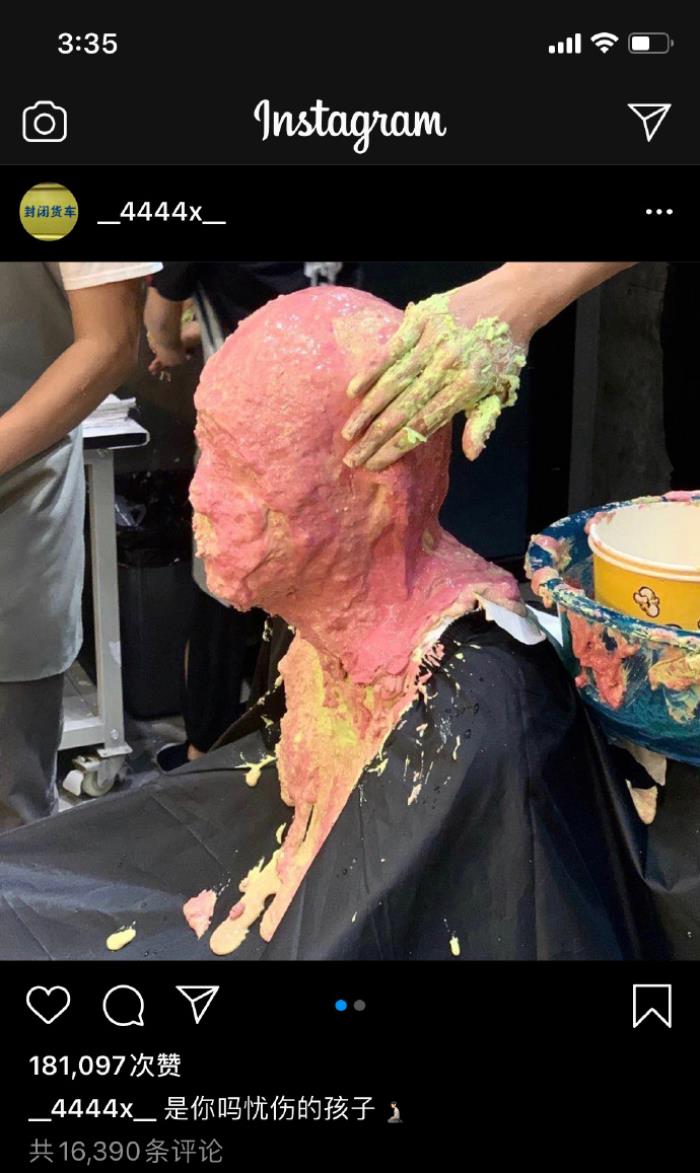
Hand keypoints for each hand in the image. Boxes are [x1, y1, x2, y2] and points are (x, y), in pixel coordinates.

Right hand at [342, 271, 530, 469]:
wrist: (512, 300)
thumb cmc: (504, 351)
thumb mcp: (500, 391)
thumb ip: (482, 423)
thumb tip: (471, 455)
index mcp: (468, 387)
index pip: (423, 425)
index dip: (396, 447)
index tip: (374, 464)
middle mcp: (448, 365)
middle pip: (403, 410)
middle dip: (374, 438)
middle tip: (353, 459)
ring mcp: (432, 341)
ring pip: (392, 382)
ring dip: (367, 410)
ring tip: (349, 433)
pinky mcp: (421, 320)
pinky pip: (390, 349)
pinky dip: (370, 370)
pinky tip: (353, 391)